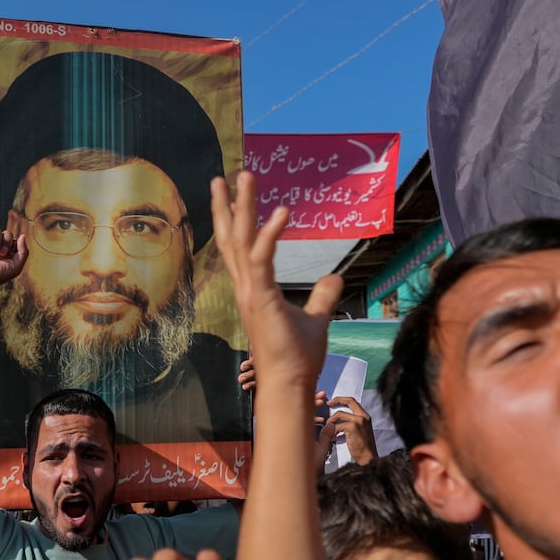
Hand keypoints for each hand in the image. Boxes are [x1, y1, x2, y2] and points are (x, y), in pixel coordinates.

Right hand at [210, 173, 340, 390]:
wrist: (290, 383)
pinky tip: (281, 212)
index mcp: (253, 289)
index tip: (230, 195)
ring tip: (244, 177)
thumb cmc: (297, 357)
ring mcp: (250, 292)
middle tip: (224, 176)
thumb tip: (335, 276)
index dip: (234, 221)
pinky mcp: (261, 298)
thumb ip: (321, 297)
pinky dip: (270, 234)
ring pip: (241, 240)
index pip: (240, 248)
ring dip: (242, 207)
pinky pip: (262, 259)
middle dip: (228, 205)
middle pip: (232, 238)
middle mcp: (246, 287)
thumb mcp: (315, 318)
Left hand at [316, 396, 378, 467]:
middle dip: (336, 400)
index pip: (353, 401)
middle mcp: (363, 416)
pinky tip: (333, 439)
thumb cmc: (362, 447)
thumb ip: (351, 422)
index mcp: (365, 416)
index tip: (332, 402)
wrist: (367, 458)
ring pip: (339, 414)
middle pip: (349, 401)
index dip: (341, 399)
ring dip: (331, 422)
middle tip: (328, 404)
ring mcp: (359, 421)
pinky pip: (337, 426)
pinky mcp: (353, 427)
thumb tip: (337, 418)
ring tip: (329, 431)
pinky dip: (333, 432)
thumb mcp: (359, 430)